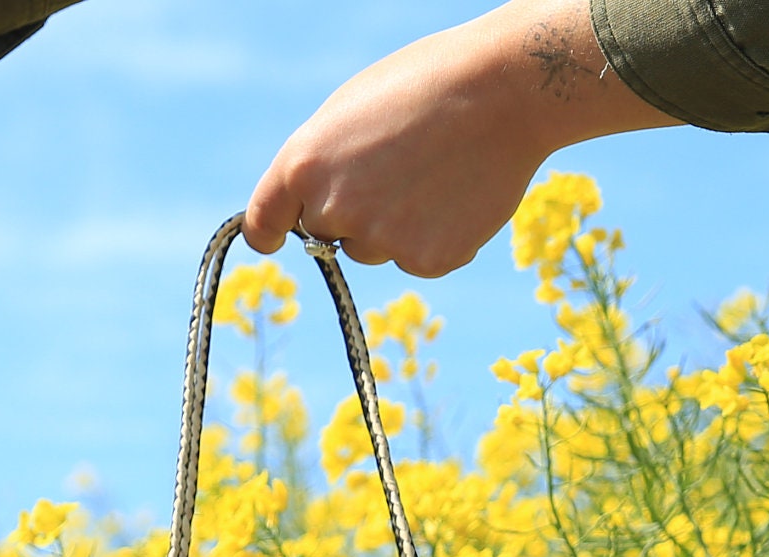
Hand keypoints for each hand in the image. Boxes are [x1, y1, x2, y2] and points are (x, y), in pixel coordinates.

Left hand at [243, 0, 672, 274]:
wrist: (505, 90)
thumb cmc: (427, 85)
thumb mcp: (351, 111)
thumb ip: (322, 162)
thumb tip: (311, 205)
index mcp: (303, 164)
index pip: (263, 222)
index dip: (269, 232)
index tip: (274, 240)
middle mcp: (333, 209)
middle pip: (326, 234)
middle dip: (351, 212)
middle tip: (398, 167)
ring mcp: (380, 241)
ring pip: (373, 249)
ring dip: (395, 225)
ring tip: (436, 172)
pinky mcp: (426, 260)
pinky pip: (418, 258)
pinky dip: (436, 236)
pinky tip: (459, 194)